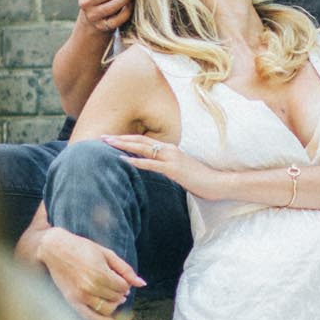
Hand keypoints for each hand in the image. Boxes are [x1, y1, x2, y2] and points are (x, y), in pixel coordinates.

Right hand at [38, 227, 144, 319]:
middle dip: (119, 292)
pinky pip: (90, 317)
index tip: (120, 278)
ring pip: (107, 309)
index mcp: (101, 273)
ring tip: (111, 296)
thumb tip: (142, 284)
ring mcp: (81, 296)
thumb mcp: (106, 254)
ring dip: (113, 304)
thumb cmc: (82, 248)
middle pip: (116, 298)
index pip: (123, 287)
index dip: (125, 283)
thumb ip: (125, 269)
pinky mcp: (72, 301)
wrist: (55, 249)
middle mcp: (91, 287)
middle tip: (115, 284)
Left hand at [104, 133, 227, 200]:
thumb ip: (167, 166)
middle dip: (120, 138)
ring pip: (143, 148)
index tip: (112, 138)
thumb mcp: (181, 170)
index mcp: (170, 149)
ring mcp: (171, 158)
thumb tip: (155, 169)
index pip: (144, 140)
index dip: (127, 138)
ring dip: (124, 145)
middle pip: (140, 140)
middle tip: (102, 136)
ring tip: (108, 143)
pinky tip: (124, 160)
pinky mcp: (173, 170)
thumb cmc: (201, 178)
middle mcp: (169, 150)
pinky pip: (151, 164)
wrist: (218, 183)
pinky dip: (137, 162)